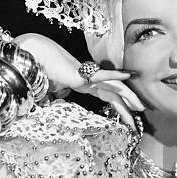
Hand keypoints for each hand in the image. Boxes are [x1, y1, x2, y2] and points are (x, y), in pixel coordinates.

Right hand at [14, 33, 143, 128]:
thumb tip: (58, 100)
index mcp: (86, 85)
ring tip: (140, 107)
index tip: (130, 119)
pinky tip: (128, 76)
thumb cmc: (42, 71)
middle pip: (116, 94)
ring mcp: (89, 76)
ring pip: (115, 87)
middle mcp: (91, 80)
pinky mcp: (83, 74)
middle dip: (129, 104)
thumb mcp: (54, 89)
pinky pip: (102, 75)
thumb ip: (60, 94)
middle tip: (142, 113)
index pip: (108, 97)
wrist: (34, 58)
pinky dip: (115, 76)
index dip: (120, 107)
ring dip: (129, 97)